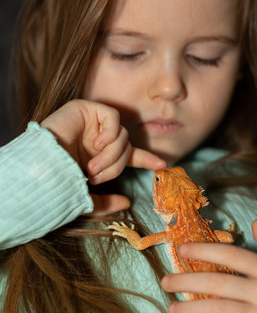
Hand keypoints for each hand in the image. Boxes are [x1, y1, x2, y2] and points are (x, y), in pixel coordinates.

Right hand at [41, 99, 165, 214]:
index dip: (146, 158)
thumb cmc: (56, 183)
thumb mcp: (84, 199)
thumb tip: (127, 203)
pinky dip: (110, 134)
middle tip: (96, 176)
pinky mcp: (86, 109)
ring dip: (111, 155)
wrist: (37, 168)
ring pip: (123, 136)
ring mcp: (91, 124)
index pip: (128, 155)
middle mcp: (97, 139)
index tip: (163, 165)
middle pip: (127, 148)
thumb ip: (104, 204)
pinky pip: (113, 118)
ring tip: (92, 166)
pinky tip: (96, 145)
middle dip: (117, 166)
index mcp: (98, 156)